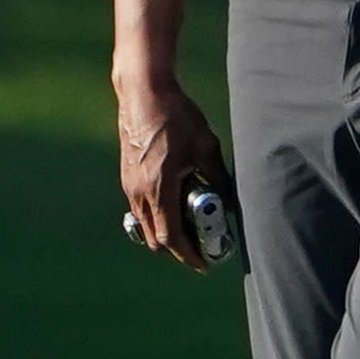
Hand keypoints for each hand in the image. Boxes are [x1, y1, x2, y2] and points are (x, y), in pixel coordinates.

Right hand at [119, 79, 230, 268]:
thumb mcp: (206, 148)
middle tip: (202, 249)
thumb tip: (232, 204)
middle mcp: (139, 192)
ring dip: (166, 232)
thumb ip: (218, 179)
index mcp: (159, 189)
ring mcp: (129, 185)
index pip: (170, 236)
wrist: (143, 94)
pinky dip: (157, 217)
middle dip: (178, 248)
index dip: (187, 254)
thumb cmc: (177, 117)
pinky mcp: (127, 177)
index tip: (203, 264)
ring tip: (193, 229)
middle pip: (155, 237)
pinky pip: (140, 209)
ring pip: (145, 225)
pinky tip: (177, 206)